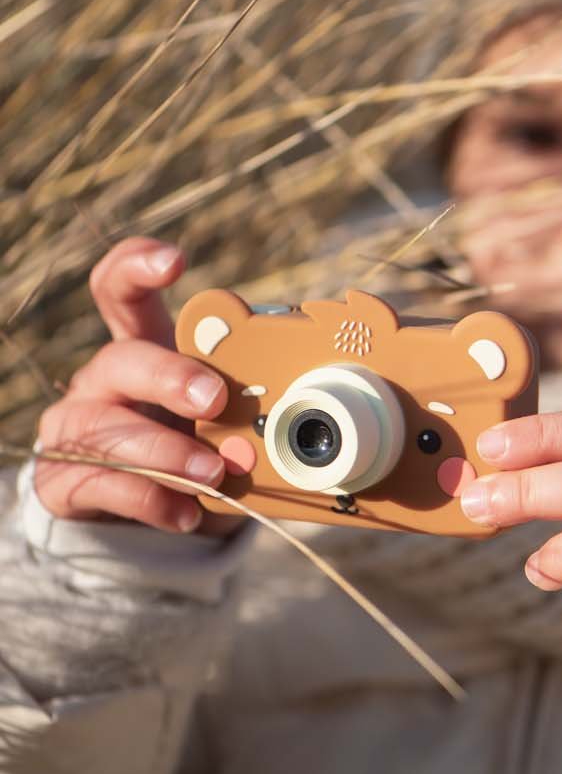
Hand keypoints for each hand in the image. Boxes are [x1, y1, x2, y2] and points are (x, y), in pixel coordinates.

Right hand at [35, 237, 236, 536]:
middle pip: (121, 359)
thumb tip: (286, 419)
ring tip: (213, 473)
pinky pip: (101, 484)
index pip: (120, 290)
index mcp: (139, 347)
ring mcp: (76, 428)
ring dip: (166, 452)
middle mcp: (102, 381)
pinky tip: (187, 511)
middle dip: (169, 376)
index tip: (175, 262)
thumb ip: (245, 410)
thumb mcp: (217, 417)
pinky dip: (150, 499)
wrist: (141, 507)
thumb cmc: (189, 441)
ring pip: (107, 430)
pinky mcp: (64, 480)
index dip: (137, 266)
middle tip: (214, 398)